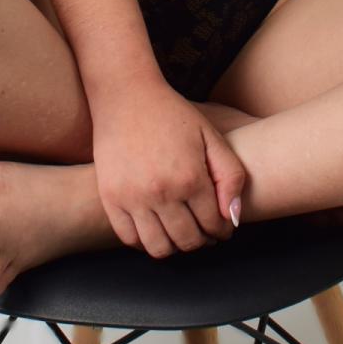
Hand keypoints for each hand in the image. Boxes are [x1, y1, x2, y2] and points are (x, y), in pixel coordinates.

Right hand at [90, 79, 246, 256]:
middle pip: (188, 241)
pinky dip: (145, 241)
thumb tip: (232, 219)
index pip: (213, 225)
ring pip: (159, 248)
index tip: (221, 227)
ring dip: (175, 246)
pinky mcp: (110, 198)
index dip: (222, 230)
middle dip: (202, 240)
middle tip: (203, 231)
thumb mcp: (211, 137)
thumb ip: (231, 177)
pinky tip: (155, 227)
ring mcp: (132, 198)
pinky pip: (130, 238)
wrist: (127, 95)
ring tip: (180, 231)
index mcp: (190, 178)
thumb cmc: (173, 115)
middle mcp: (161, 192)